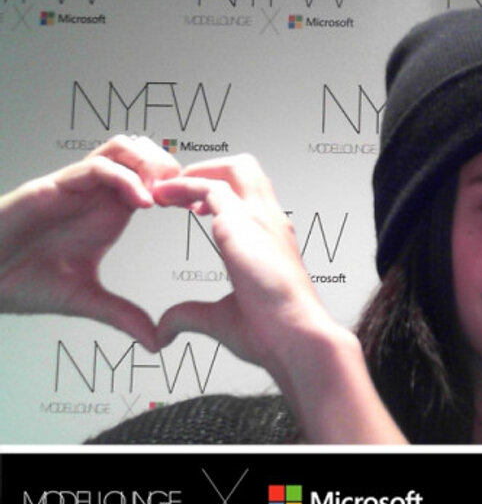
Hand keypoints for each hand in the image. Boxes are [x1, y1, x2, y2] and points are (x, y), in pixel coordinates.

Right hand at [0, 135, 179, 348]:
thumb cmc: (22, 280)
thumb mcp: (85, 301)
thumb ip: (122, 315)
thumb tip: (155, 341)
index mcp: (109, 212)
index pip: (152, 179)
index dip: (179, 187)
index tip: (199, 208)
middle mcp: (96, 194)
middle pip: (142, 153)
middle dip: (170, 168)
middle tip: (187, 196)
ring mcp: (75, 187)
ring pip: (121, 149)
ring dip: (148, 165)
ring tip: (164, 195)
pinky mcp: (52, 188)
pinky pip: (96, 169)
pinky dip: (124, 179)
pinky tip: (141, 202)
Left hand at [151, 154, 343, 369]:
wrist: (295, 336)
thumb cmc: (272, 332)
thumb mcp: (220, 318)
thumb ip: (188, 315)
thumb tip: (163, 330)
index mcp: (271, 240)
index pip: (248, 196)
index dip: (218, 194)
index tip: (192, 208)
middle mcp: (270, 221)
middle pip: (246, 169)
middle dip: (210, 170)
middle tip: (177, 189)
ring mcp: (260, 217)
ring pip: (234, 166)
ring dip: (198, 171)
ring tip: (168, 187)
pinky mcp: (242, 222)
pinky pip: (209, 186)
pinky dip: (183, 185)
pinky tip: (163, 197)